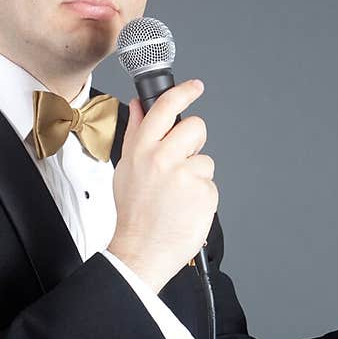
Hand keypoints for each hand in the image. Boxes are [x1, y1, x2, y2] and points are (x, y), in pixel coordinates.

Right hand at [107, 80, 217, 293]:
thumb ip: (136, 134)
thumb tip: (138, 106)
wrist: (142, 251)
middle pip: (195, 127)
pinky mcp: (204, 193)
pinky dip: (202, 195)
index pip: (166, 108)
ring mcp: (186, 176)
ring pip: (206, 159)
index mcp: (142, 150)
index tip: (195, 87)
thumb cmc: (134, 214)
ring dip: (196, 174)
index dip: (184, 92)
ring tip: (178, 194)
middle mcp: (164, 159)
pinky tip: (185, 206)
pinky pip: (210, 184)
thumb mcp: (126, 169)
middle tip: (181, 162)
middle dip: (193, 142)